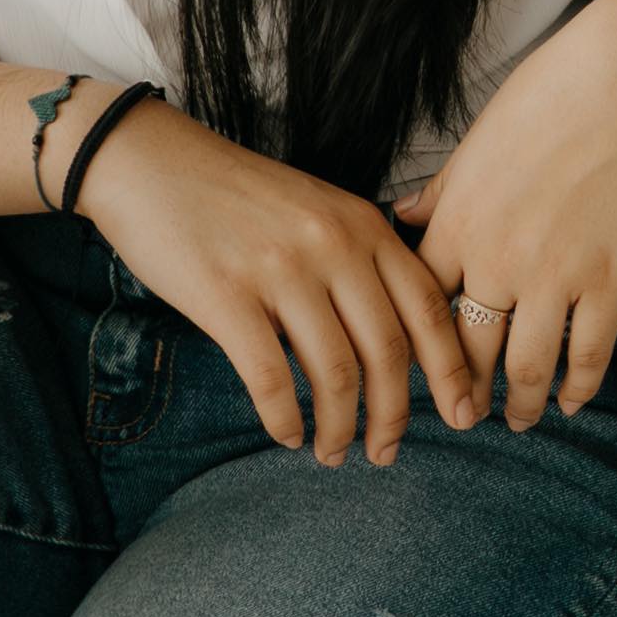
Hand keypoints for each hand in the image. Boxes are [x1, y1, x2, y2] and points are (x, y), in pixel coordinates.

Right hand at [79, 99, 470, 468]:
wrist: (151, 163)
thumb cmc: (235, 196)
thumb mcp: (319, 208)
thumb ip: (362, 259)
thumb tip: (398, 342)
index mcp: (364, 225)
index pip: (429, 309)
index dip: (452, 370)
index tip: (465, 416)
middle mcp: (333, 246)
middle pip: (389, 351)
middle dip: (395, 416)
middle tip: (386, 453)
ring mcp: (281, 270)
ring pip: (335, 373)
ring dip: (338, 427)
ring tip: (333, 453)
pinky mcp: (226, 295)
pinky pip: (271, 377)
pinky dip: (284, 418)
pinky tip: (286, 435)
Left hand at [402, 0, 616, 431]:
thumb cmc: (546, 99)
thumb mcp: (474, 143)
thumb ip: (439, 193)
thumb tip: (401, 216)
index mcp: (457, 225)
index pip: (420, 307)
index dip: (415, 346)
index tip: (417, 369)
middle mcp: (497, 261)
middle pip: (466, 351)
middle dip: (462, 393)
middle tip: (464, 414)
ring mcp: (555, 276)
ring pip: (525, 368)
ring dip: (518, 405)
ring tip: (517, 420)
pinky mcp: (608, 280)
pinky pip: (587, 354)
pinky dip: (577, 387)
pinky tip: (570, 400)